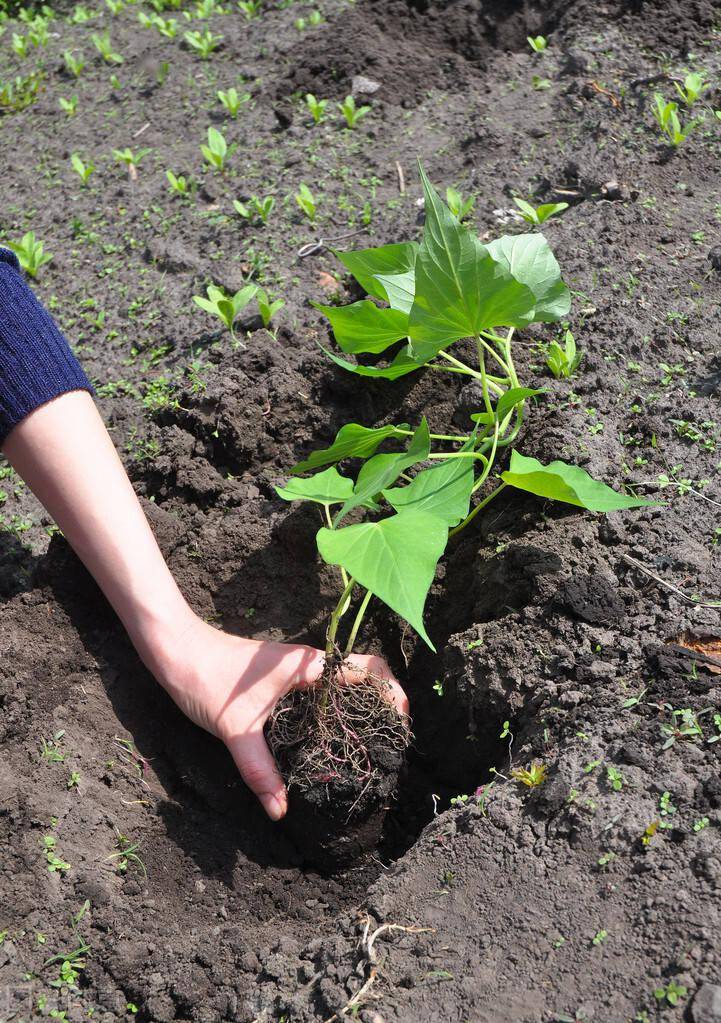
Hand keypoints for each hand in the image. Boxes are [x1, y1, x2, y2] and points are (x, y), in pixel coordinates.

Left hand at [148, 614, 408, 820]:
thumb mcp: (235, 729)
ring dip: (357, 709)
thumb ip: (260, 770)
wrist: (175, 650)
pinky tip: (323, 740)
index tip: (401, 721)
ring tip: (364, 747)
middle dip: (381, 705)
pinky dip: (331, 711)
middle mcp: (307, 665)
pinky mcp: (279, 680)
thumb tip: (280, 810)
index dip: (392, 692)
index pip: (368, 669)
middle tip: (387, 743)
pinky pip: (318, 693)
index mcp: (308, 666)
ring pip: (339, 687)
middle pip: (361, 678)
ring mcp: (294, 671)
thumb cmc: (206, 677)